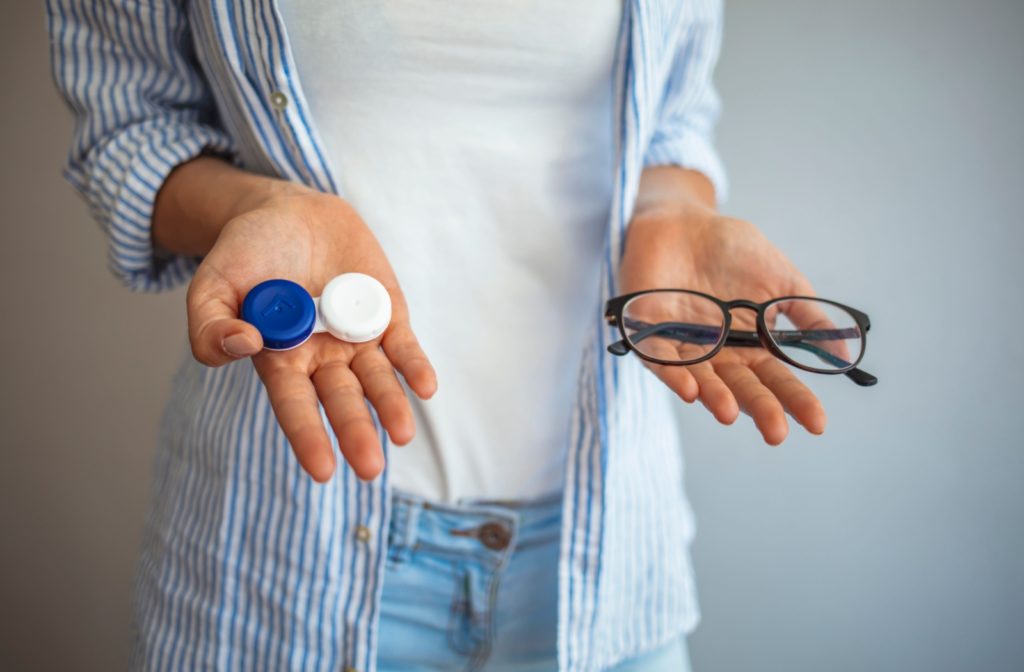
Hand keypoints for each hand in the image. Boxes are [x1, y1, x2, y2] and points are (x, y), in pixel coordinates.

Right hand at [185, 185, 436, 481]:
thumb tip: (242, 346)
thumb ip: (209, 325)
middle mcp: (322, 356)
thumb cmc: (244, 255)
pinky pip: (403, 345)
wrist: (287, 211)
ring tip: (402, 434)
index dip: (308, 436)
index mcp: (280, 359)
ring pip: (377, 379)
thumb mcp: (211, 285)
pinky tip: (425, 386)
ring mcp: (357, 337)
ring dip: (391, 405)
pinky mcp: (386, 314)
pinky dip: (414, 365)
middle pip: (342, 400)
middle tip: (370, 468)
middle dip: (356, 432)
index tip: (323, 470)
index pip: (295, 406)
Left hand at [620, 208, 825, 444]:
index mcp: (752, 346)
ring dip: (716, 397)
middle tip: (777, 433)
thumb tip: (845, 355)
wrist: (684, 223)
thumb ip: (810, 317)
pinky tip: (690, 389)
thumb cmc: (734, 252)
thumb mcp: (782, 281)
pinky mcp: (650, 334)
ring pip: (702, 380)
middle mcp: (719, 354)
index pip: (778, 380)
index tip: (818, 424)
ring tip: (731, 413)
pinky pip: (661, 360)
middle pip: (742, 388)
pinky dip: (674, 374)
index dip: (797, 401)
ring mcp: (685, 346)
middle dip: (760, 410)